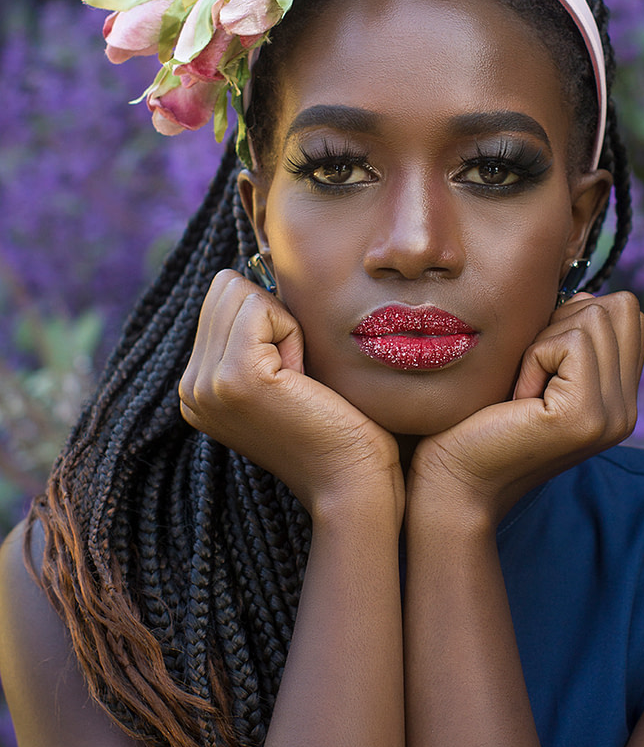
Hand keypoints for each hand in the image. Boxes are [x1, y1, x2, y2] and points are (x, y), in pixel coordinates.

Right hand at [179, 270, 402, 518]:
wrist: (352, 480)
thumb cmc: (335, 422)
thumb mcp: (281, 371)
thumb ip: (255, 332)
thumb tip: (256, 266)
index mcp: (196, 386)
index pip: (219, 297)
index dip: (268, 319)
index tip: (289, 374)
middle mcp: (188, 387)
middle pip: (226, 288)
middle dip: (273, 318)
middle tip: (296, 376)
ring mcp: (205, 384)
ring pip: (242, 293)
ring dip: (284, 327)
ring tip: (298, 381)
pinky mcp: (235, 378)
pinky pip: (263, 309)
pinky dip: (293, 334)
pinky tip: (302, 380)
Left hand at [409, 292, 643, 526]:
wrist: (454, 480)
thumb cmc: (481, 418)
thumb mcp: (537, 368)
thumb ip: (571, 336)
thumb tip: (585, 296)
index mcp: (620, 397)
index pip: (628, 314)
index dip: (574, 318)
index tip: (539, 361)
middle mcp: (627, 409)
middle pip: (619, 308)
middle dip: (563, 323)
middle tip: (531, 373)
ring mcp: (613, 416)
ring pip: (594, 318)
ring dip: (543, 343)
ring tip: (523, 388)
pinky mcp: (586, 416)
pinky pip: (569, 343)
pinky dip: (533, 358)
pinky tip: (518, 398)